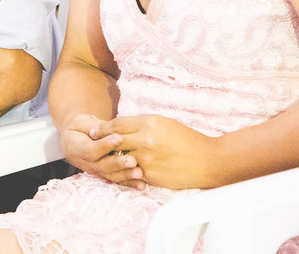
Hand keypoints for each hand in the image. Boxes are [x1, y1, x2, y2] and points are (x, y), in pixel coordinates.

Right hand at [61, 114, 145, 189]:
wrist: (76, 138)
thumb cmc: (81, 127)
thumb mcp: (82, 122)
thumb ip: (96, 127)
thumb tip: (109, 128)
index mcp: (76, 149)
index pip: (91, 150)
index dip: (104, 145)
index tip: (119, 138)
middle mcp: (86, 164)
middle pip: (103, 166)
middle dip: (118, 163)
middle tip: (132, 161)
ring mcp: (97, 171)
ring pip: (111, 175)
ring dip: (126, 175)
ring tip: (139, 173)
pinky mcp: (107, 174)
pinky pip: (118, 180)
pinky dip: (130, 183)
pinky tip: (142, 185)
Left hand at [94, 115, 216, 189]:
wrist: (206, 161)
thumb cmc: (188, 140)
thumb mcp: (166, 124)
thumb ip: (145, 125)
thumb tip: (125, 128)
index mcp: (150, 123)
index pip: (118, 124)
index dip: (103, 128)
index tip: (95, 130)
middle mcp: (146, 140)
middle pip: (114, 141)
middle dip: (101, 142)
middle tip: (92, 143)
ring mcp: (146, 159)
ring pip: (120, 159)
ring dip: (112, 159)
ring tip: (105, 158)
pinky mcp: (150, 175)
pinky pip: (130, 174)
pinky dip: (125, 172)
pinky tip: (122, 171)